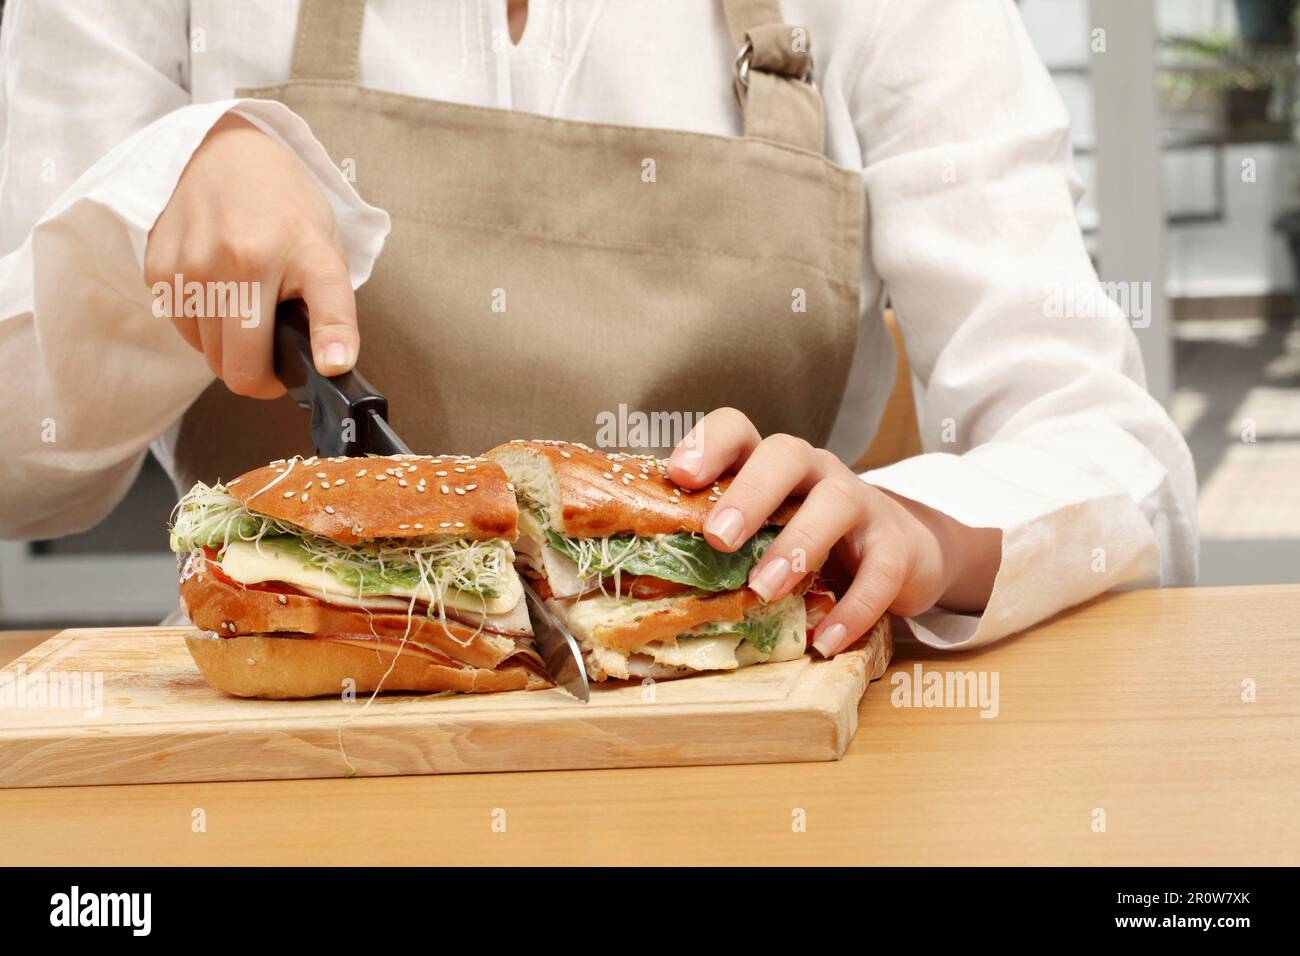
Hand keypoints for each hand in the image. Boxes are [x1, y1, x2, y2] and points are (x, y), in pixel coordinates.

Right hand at [145, 112, 356, 397]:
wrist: (226, 151)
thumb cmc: (283, 207)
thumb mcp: (325, 250)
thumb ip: (332, 311)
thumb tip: (333, 367)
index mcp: (294, 255)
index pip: (322, 317)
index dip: (325, 359)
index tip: (328, 373)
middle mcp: (237, 261)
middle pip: (238, 368)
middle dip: (259, 375)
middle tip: (274, 356)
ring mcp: (190, 266)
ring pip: (207, 354)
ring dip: (228, 348)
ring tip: (246, 310)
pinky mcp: (158, 268)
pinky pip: (183, 329)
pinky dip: (202, 326)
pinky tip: (218, 293)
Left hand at [666, 408, 1001, 656]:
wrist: (902, 552)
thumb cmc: (811, 540)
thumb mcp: (766, 531)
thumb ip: (722, 540)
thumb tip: (643, 580)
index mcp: (771, 466)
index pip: (739, 430)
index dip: (708, 444)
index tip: (679, 475)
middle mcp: (815, 473)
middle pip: (785, 455)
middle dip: (750, 493)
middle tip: (718, 537)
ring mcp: (860, 504)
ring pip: (836, 503)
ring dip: (798, 544)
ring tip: (766, 587)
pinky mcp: (897, 547)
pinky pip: (882, 571)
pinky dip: (855, 607)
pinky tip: (827, 640)